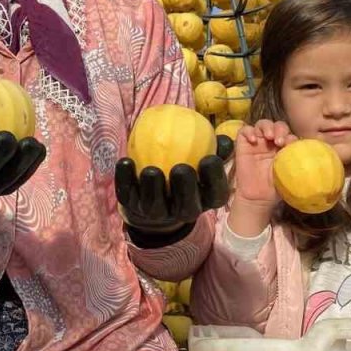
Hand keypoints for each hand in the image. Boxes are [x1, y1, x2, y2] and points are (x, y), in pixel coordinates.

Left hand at [114, 134, 232, 232]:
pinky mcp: (132, 206)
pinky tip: (125, 161)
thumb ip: (215, 149)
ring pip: (156, 206)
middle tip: (181, 168)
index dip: (214, 179)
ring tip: (151, 170)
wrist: (154, 200)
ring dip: (153, 188)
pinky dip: (125, 179)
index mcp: (204, 201)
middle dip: (185, 189)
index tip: (209, 158)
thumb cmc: (185, 174)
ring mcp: (156, 212)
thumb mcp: (202, 163)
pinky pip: (128, 194)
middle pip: (187, 207)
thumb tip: (225, 137)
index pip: (216, 195)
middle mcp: (182, 212)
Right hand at [233, 120, 296, 204]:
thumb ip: (296, 160)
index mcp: (284, 148)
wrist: (258, 198)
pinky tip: (253, 140)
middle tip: (279, 141)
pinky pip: (244, 130)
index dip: (290, 136)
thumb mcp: (290, 172)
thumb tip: (307, 151)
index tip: (291, 145)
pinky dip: (249, 131)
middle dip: (280, 130)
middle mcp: (271, 143)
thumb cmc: (276, 187)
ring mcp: (257, 142)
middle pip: (277, 126)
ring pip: (262, 124)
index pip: (288, 134)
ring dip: (267, 127)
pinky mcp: (243, 145)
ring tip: (268, 136)